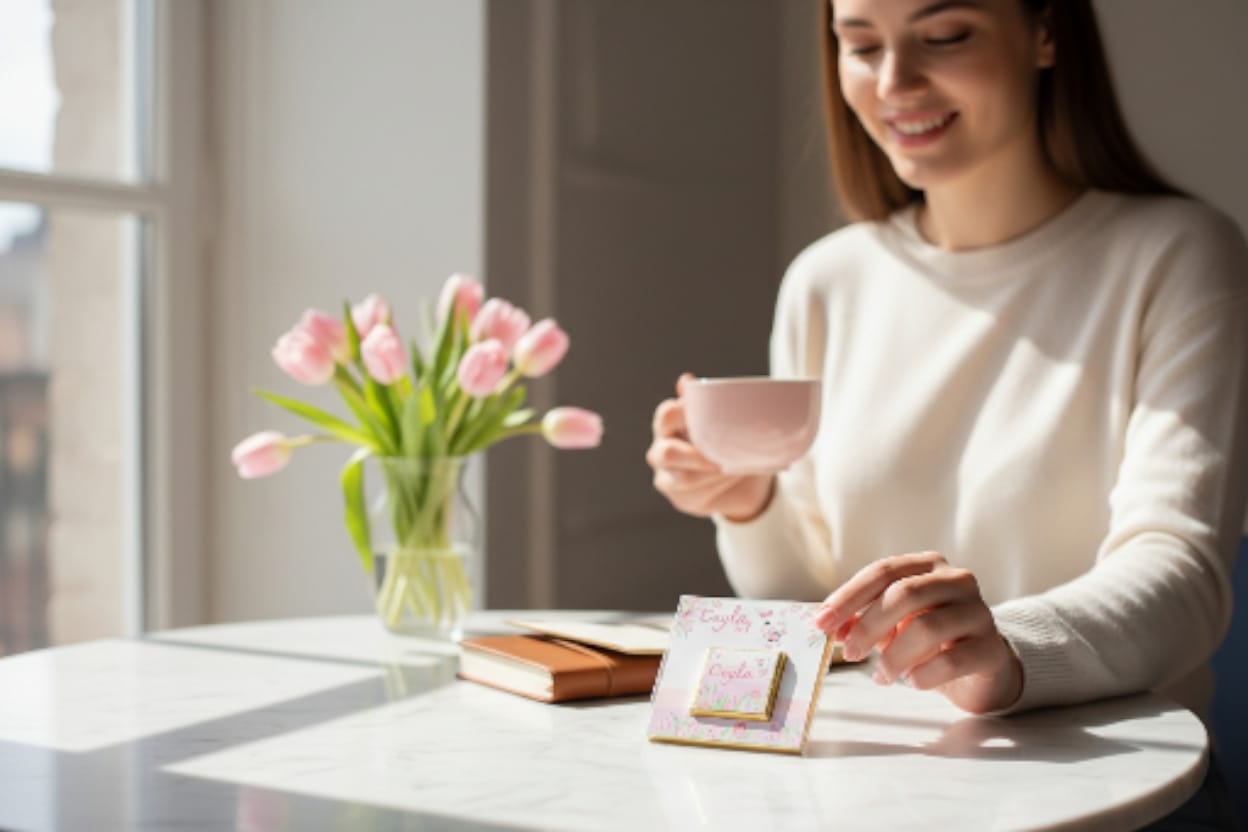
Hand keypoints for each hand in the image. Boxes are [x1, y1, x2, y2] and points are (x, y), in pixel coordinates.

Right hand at [646, 373, 774, 520]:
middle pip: (666, 452)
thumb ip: (706, 401)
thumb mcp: (724, 421)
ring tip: (735, 467)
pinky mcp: (679, 498)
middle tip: (722, 456)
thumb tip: (685, 379)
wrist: (743, 482)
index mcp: (669, 425)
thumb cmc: (728, 444)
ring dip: (714, 473)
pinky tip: (731, 478)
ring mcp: (667, 477)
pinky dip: (717, 486)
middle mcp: (661, 450)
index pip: (667, 415)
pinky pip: (696, 494)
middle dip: (698, 456)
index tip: (712, 417)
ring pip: (683, 477)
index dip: (686, 414)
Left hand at [815, 551, 1023, 713]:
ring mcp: (979, 613)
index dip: (848, 597)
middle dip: (868, 625)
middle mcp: (957, 580)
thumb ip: (861, 621)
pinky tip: (912, 681)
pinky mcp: (992, 648)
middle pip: (904, 594)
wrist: (981, 668)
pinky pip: (952, 660)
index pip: (882, 571)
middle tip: (849, 653)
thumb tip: (831, 628)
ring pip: (927, 627)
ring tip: (882, 675)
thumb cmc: (930, 640)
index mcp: (928, 566)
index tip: (821, 623)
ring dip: (894, 656)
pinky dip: (923, 674)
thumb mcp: (891, 626)